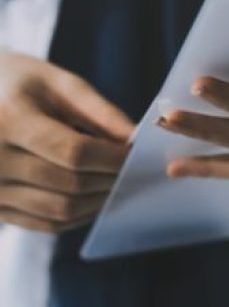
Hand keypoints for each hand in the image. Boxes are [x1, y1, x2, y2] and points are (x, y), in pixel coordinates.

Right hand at [0, 51, 133, 233]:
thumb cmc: (16, 84)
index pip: (74, 152)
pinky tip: (94, 197)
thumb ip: (100, 111)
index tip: (136, 155)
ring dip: (99, 201)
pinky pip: (46, 224)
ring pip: (61, 210)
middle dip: (111, 180)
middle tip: (134, 172)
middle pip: (71, 184)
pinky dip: (79, 215)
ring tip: (118, 184)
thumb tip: (137, 140)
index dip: (112, 158)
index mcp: (8, 119)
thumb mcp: (56, 83)